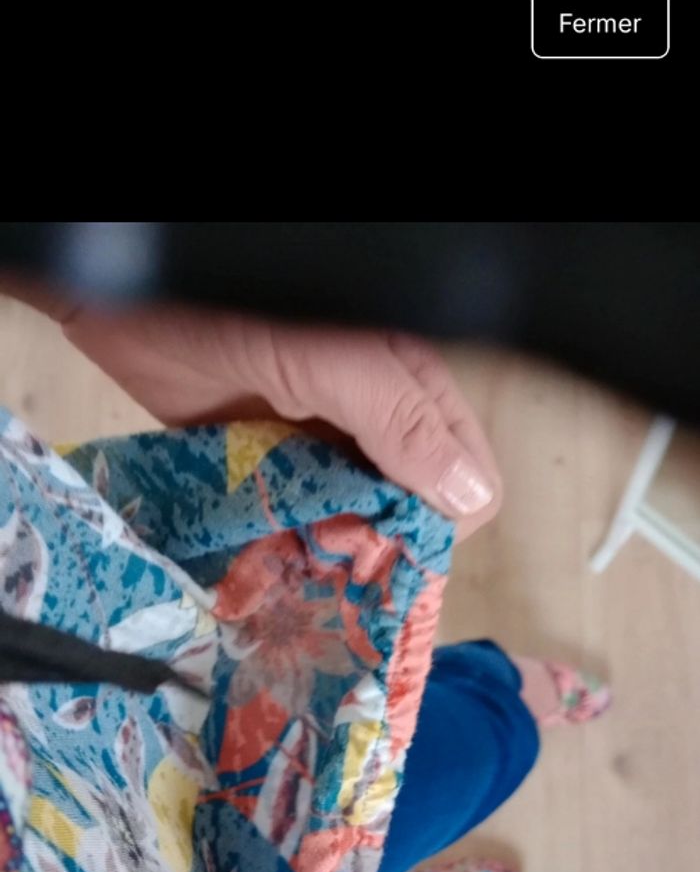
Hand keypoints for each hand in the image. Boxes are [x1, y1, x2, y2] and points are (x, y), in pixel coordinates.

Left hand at [4, 287, 502, 540]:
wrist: (125, 306)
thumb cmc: (228, 311)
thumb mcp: (324, 361)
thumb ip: (398, 421)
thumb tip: (468, 497)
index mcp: (412, 390)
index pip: (467, 481)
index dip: (437, 527)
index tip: (385, 556)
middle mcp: (378, 425)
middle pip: (414, 515)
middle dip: (386, 551)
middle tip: (331, 563)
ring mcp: (326, 452)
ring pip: (360, 529)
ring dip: (337, 558)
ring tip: (298, 566)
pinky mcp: (275, 474)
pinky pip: (306, 527)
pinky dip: (296, 548)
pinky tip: (273, 558)